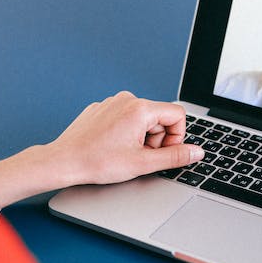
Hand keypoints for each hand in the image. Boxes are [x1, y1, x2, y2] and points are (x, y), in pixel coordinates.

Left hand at [49, 91, 203, 185]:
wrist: (64, 161)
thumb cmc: (97, 162)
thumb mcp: (143, 163)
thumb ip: (175, 157)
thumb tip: (196, 152)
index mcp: (140, 108)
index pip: (177, 115)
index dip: (175, 137)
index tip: (161, 152)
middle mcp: (127, 99)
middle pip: (159, 117)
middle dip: (156, 139)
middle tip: (139, 156)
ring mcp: (112, 102)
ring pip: (142, 118)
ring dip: (141, 137)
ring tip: (123, 152)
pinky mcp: (101, 108)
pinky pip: (124, 117)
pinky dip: (124, 132)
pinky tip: (111, 146)